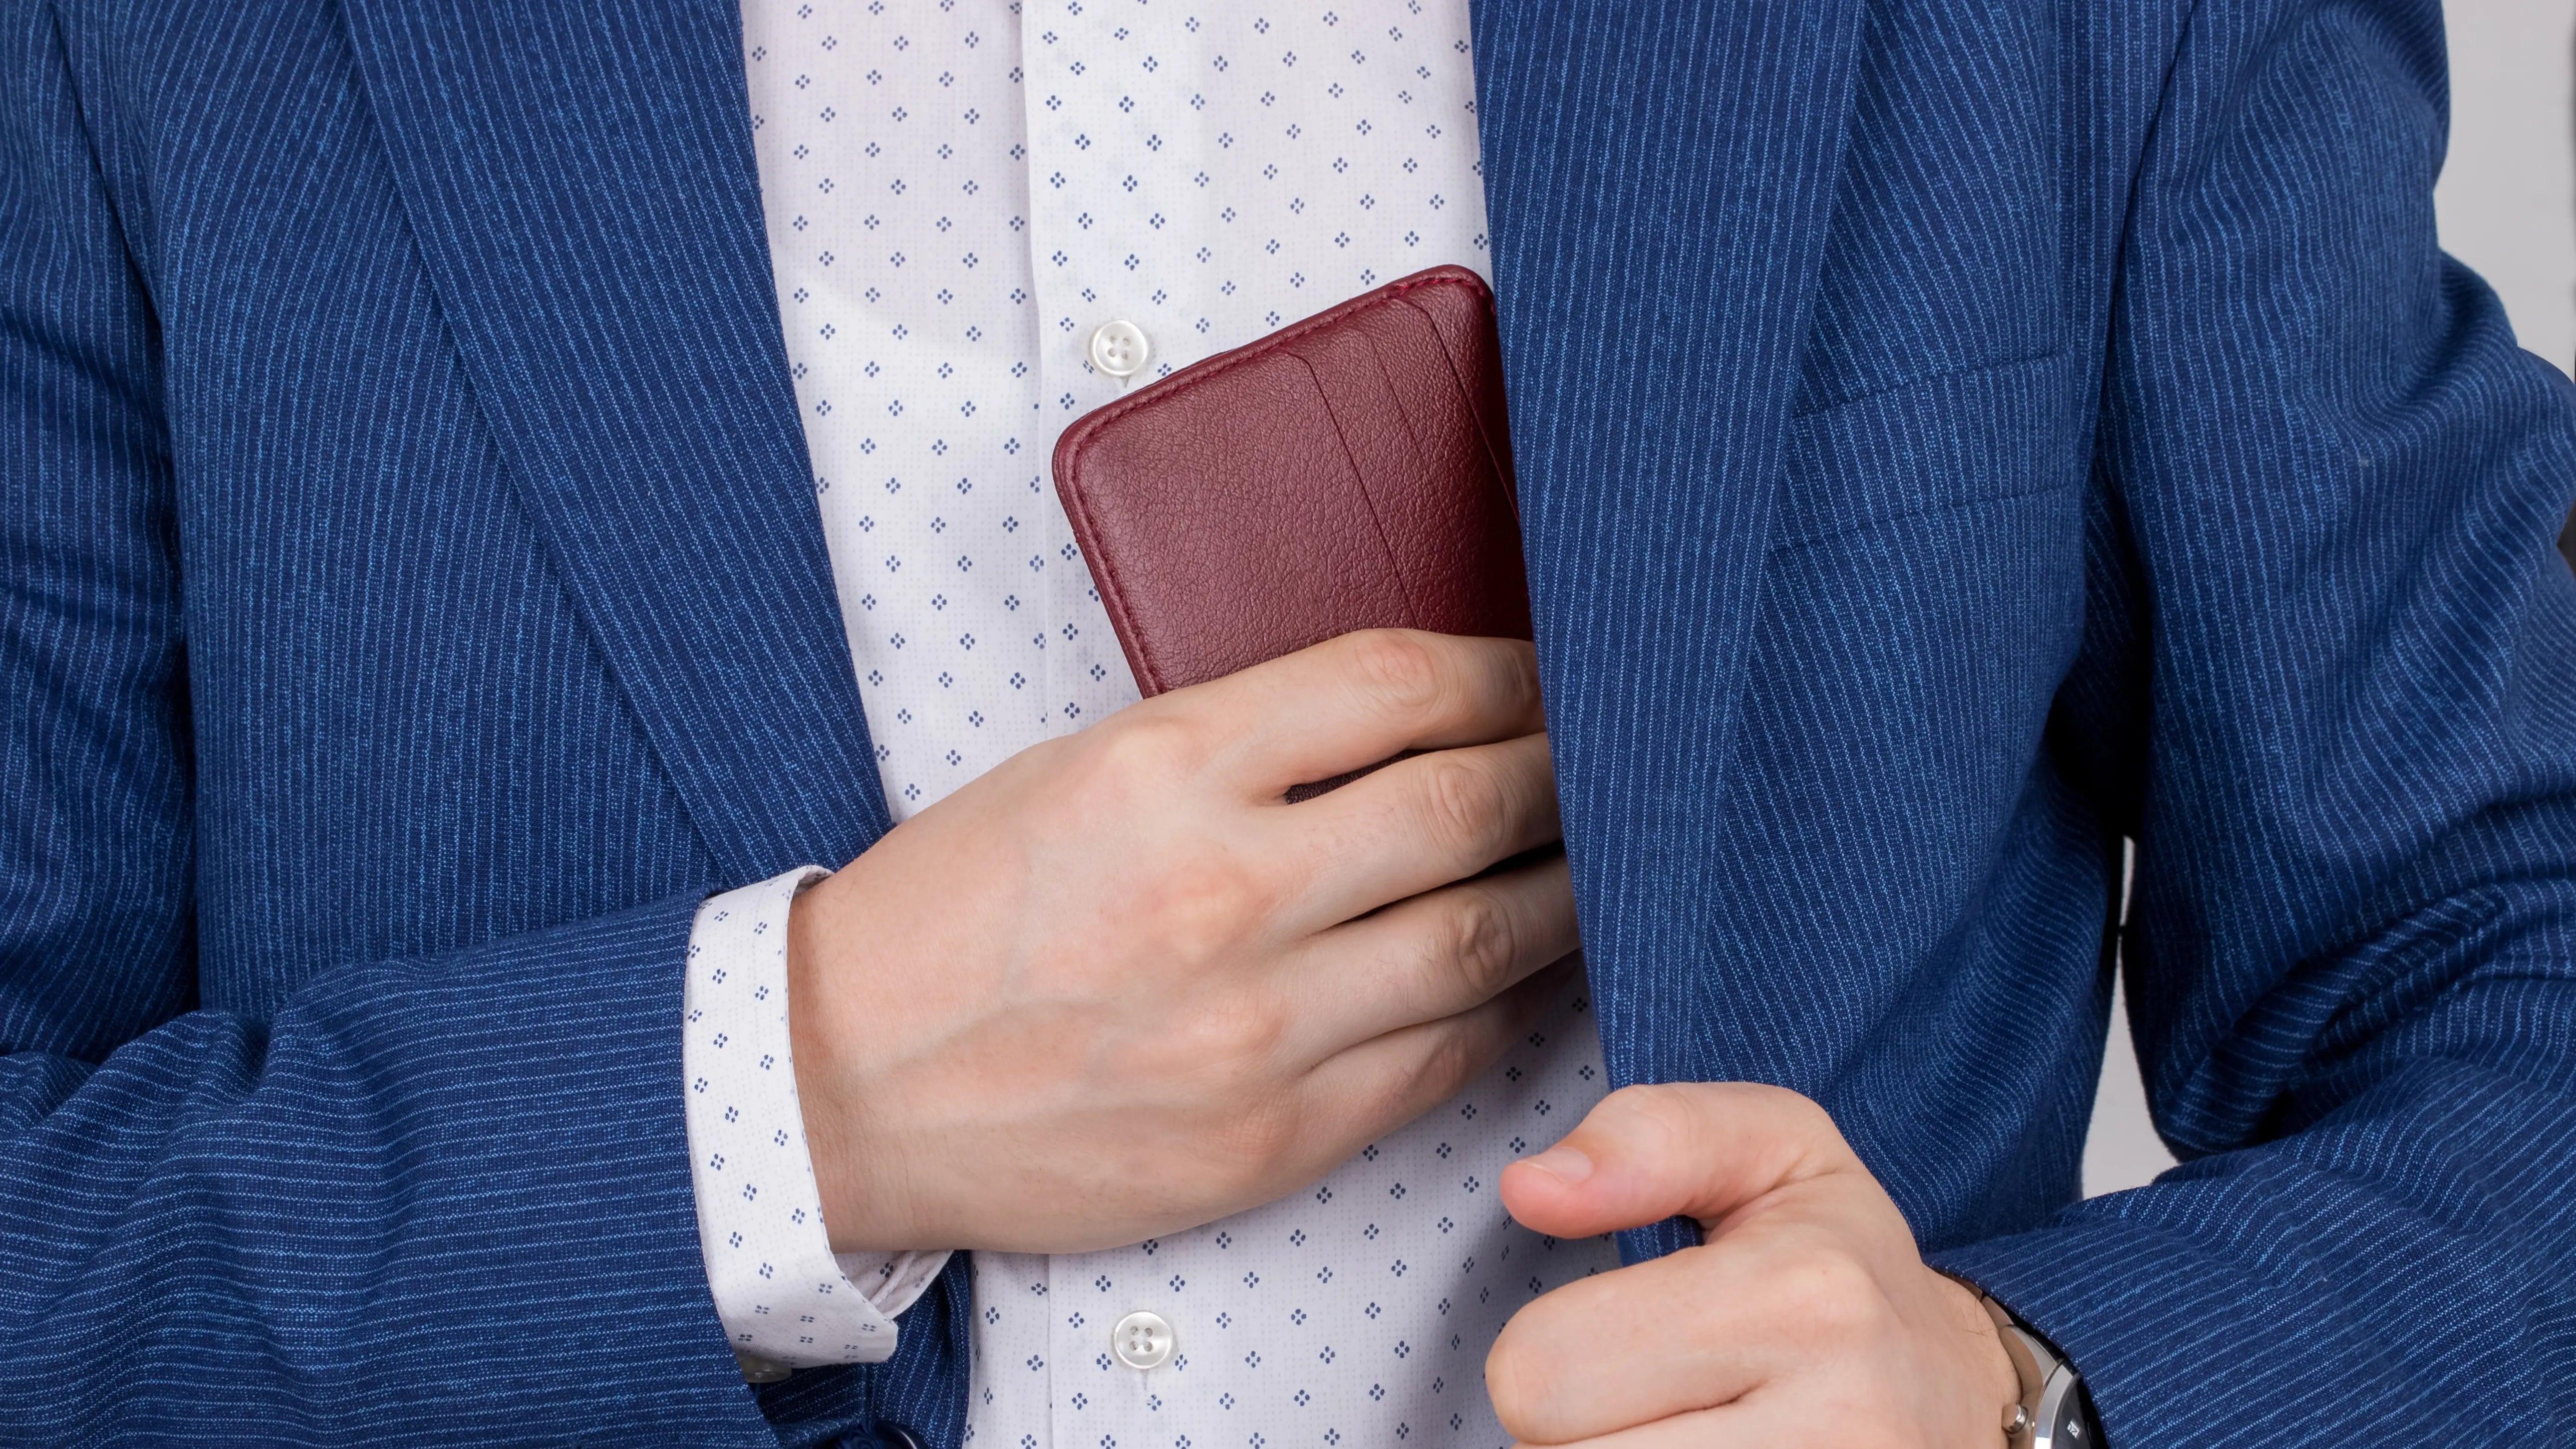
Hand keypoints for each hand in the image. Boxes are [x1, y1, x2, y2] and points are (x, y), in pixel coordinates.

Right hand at [788, 630, 1577, 1253]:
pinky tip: (1531, 970)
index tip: (1545, 671)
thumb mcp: (1077, 771)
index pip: (1398, 684)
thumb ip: (1240, 743)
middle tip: (1607, 757)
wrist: (841, 1086)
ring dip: (1567, 888)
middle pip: (1470, 801)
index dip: (1503, 668)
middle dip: (1564, 770)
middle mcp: (1223, 890)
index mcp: (1162, 769)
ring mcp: (1257, 1026)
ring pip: (1488, 936)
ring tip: (1599, 858)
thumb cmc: (955, 916)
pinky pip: (1444, 1057)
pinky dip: (1506, 1004)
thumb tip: (1406, 721)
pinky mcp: (1272, 1137)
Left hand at [1488, 1084, 2023, 1446]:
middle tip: (1645, 1395)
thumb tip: (1533, 1188)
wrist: (1959, 1390)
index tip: (1614, 1335)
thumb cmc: (1843, 1263)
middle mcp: (1836, 1423)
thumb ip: (1646, 1136)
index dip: (1548, 1353)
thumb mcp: (1768, 1150)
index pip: (1539, 1371)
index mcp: (1802, 1298)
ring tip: (1674, 1430)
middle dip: (1576, 1428)